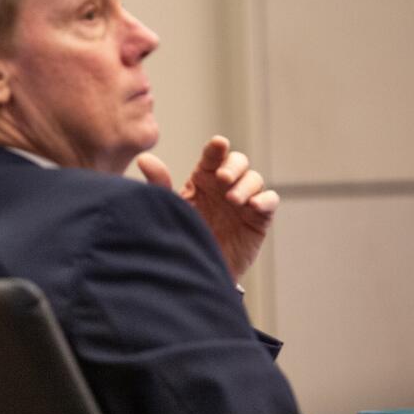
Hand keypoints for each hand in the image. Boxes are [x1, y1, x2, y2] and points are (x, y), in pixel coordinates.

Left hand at [136, 136, 278, 281]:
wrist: (195, 269)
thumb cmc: (181, 234)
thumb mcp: (170, 208)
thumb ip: (159, 183)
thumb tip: (144, 158)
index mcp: (203, 177)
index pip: (213, 156)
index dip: (216, 148)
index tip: (218, 144)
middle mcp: (225, 185)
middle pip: (238, 162)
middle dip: (233, 166)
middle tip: (223, 178)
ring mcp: (244, 199)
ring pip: (254, 179)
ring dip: (246, 185)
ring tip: (233, 200)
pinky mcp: (258, 217)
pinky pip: (270, 202)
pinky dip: (265, 200)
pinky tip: (254, 206)